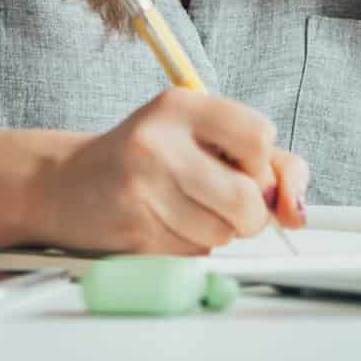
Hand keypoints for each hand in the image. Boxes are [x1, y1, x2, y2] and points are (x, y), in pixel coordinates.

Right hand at [33, 89, 309, 254]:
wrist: (64, 184)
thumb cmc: (143, 159)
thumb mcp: (200, 138)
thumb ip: (265, 163)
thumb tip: (296, 208)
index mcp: (181, 105)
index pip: (260, 136)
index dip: (263, 166)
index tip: (244, 169)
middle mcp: (160, 140)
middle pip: (247, 197)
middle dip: (247, 214)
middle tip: (222, 203)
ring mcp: (143, 186)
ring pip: (223, 233)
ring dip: (215, 233)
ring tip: (181, 209)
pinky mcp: (133, 229)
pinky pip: (193, 256)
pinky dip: (189, 249)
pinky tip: (162, 225)